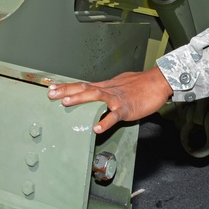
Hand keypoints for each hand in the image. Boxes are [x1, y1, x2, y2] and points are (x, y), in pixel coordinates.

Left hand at [47, 66, 173, 132]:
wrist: (158, 82)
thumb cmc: (140, 84)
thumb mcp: (119, 84)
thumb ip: (107, 90)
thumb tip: (97, 92)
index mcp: (106, 86)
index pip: (83, 85)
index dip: (67, 86)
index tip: (51, 87)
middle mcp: (108, 90)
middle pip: (84, 88)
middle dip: (66, 91)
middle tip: (50, 94)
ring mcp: (117, 99)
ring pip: (96, 97)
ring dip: (80, 99)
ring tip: (66, 103)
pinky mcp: (127, 108)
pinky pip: (115, 115)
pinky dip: (106, 121)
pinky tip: (97, 127)